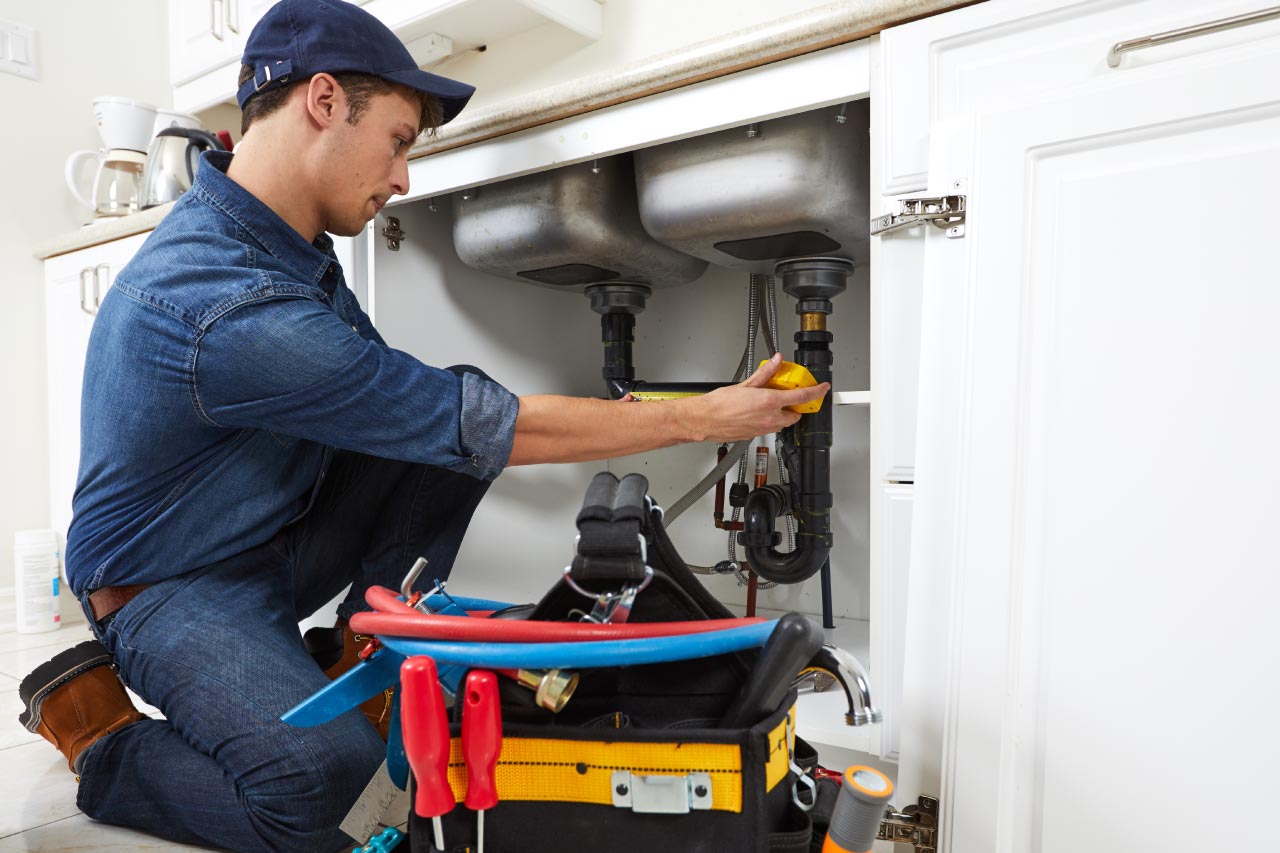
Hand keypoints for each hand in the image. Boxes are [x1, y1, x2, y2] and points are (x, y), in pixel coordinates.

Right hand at [685, 353, 829, 441]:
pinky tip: (756, 412)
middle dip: (794, 406)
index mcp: (769, 402)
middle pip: (795, 414)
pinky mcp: (755, 435)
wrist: (704, 420)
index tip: (822, 388)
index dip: (816, 392)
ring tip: (768, 403)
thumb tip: (776, 361)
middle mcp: (769, 418)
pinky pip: (769, 428)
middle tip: (788, 395)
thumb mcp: (745, 383)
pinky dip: (769, 420)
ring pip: (782, 423)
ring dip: (782, 414)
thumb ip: (765, 373)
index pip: (802, 396)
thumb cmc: (718, 404)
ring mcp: (763, 429)